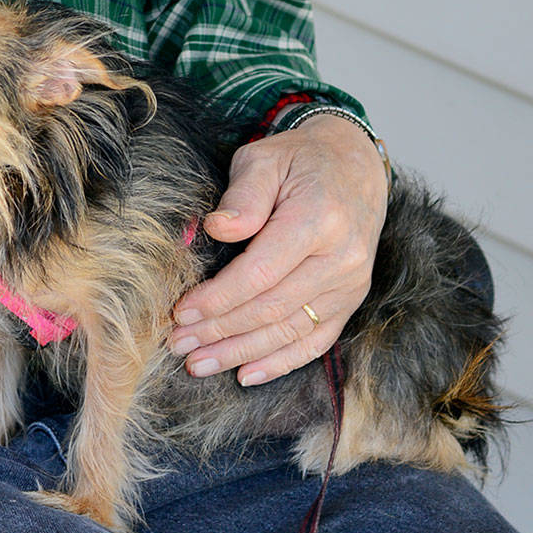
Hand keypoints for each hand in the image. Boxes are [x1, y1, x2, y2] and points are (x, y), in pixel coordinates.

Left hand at [167, 114, 387, 383]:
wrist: (356, 165)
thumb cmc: (300, 160)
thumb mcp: (265, 159)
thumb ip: (243, 195)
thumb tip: (217, 229)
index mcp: (317, 219)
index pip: (260, 272)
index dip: (218, 298)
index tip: (181, 311)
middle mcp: (341, 257)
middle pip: (271, 308)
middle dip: (219, 331)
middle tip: (177, 343)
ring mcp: (350, 283)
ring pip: (290, 331)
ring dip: (241, 353)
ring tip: (199, 363)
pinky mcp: (351, 298)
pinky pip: (316, 340)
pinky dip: (281, 362)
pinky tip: (246, 374)